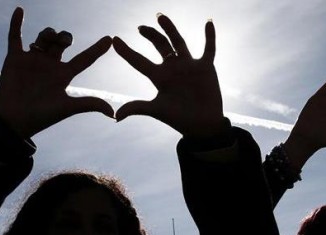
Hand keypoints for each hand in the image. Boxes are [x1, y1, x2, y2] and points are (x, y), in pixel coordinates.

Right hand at [0, 7, 112, 138]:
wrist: (15, 120)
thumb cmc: (42, 116)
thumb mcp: (68, 107)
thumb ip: (90, 104)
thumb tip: (114, 114)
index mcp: (64, 75)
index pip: (85, 59)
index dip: (97, 49)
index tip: (110, 38)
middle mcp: (50, 65)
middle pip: (62, 43)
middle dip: (65, 37)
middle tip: (65, 41)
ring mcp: (33, 60)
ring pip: (43, 38)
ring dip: (48, 33)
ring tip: (49, 38)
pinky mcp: (15, 58)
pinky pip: (15, 37)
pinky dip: (17, 23)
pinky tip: (19, 10)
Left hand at [112, 14, 225, 137]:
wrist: (203, 125)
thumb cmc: (179, 119)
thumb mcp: (156, 110)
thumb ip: (137, 108)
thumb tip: (115, 116)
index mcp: (159, 77)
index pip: (138, 61)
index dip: (126, 51)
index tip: (115, 39)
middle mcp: (172, 68)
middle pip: (159, 46)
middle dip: (150, 35)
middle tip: (139, 28)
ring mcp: (188, 66)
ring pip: (178, 42)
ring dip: (170, 29)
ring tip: (160, 17)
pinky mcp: (205, 67)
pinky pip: (209, 48)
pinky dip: (210, 36)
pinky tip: (208, 22)